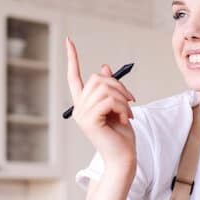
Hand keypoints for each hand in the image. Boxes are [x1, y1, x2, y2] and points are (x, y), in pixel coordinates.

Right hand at [66, 37, 136, 167]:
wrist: (124, 158)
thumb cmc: (122, 136)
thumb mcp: (118, 107)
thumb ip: (111, 89)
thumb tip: (104, 67)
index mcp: (84, 104)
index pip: (74, 77)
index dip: (72, 58)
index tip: (68, 41)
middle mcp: (80, 108)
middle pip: (96, 79)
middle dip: (118, 85)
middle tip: (131, 101)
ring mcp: (82, 115)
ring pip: (105, 89)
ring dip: (123, 98)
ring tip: (130, 113)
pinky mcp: (90, 121)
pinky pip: (109, 101)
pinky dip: (123, 108)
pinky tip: (127, 119)